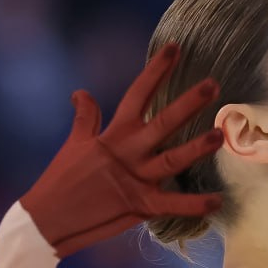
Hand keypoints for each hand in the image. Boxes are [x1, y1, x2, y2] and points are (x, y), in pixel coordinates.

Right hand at [18, 42, 224, 257]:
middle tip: (213, 85)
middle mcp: (127, 153)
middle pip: (162, 123)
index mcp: (113, 135)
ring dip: (196, 149)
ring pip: (171, 160)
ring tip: (219, 135)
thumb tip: (80, 93)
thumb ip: (85, 118)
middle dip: (187, 104)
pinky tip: (217, 201)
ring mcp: (135, 179)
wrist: (48, 220)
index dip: (157, 71)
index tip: (176, 47)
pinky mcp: (139, 206)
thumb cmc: (61, 180)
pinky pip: (172, 206)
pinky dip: (195, 205)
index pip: (137, 94)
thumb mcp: (74, 144)